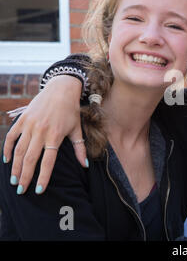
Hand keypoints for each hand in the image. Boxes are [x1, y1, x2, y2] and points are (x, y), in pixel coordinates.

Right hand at [3, 75, 85, 194]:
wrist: (60, 89)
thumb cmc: (71, 111)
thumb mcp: (77, 129)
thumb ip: (80, 148)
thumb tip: (85, 165)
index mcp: (55, 136)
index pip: (48, 161)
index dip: (43, 177)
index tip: (38, 190)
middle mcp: (41, 131)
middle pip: (30, 159)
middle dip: (25, 176)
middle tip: (21, 190)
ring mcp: (30, 125)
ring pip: (19, 150)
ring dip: (16, 166)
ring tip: (14, 180)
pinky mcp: (22, 119)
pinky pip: (11, 136)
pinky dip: (8, 148)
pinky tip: (7, 160)